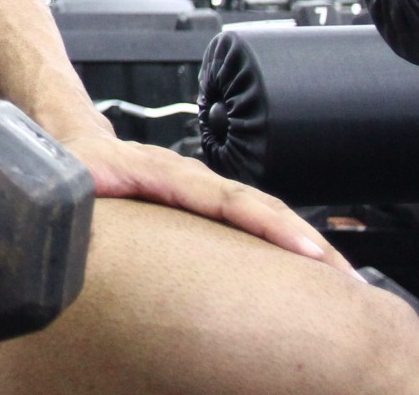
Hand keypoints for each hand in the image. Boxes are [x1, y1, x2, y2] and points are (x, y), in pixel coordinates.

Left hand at [58, 134, 349, 270]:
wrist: (73, 137)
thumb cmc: (73, 163)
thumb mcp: (70, 180)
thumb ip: (76, 196)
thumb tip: (77, 216)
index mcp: (165, 173)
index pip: (227, 199)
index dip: (268, 224)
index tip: (306, 251)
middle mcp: (193, 177)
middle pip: (261, 208)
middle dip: (308, 241)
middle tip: (349, 281)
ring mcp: (203, 188)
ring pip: (265, 215)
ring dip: (305, 246)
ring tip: (344, 281)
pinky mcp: (208, 202)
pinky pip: (254, 221)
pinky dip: (286, 244)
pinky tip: (311, 269)